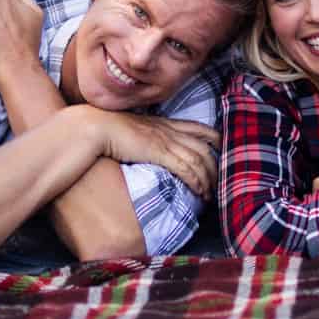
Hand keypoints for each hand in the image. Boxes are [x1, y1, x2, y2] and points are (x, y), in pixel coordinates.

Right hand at [86, 110, 219, 197]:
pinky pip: (185, 168)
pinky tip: (200, 192)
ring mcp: (165, 141)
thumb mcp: (133, 129)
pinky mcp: (159, 152)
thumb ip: (145, 136)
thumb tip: (147, 147)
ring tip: (211, 195)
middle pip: (204, 147)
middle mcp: (169, 130)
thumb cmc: (108, 129)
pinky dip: (196, 181)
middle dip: (216, 166)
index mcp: (164, 123)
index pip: (198, 127)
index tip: (222, 150)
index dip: (214, 138)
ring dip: (208, 179)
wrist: (96, 126)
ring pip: (198, 160)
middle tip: (220, 183)